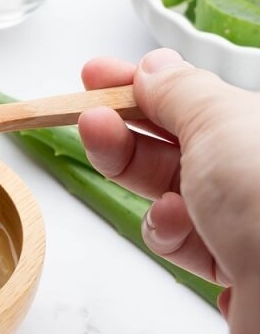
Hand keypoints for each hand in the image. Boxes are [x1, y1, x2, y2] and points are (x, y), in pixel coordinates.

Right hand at [78, 49, 259, 333]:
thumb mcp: (218, 120)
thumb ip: (178, 91)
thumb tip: (153, 69)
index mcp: (253, 128)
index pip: (188, 97)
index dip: (138, 85)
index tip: (95, 77)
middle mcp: (247, 171)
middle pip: (170, 143)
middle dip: (124, 132)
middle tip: (89, 119)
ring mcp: (239, 218)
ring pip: (165, 192)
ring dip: (144, 186)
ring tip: (147, 190)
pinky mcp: (228, 264)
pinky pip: (177, 240)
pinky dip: (168, 233)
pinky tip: (178, 226)